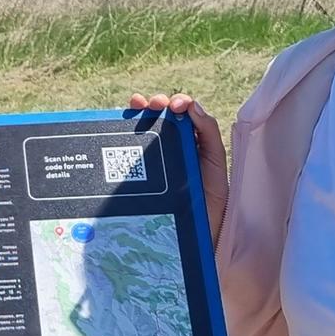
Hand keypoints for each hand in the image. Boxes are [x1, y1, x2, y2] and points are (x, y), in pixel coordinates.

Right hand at [124, 92, 224, 218]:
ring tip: (136, 107)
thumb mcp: (214, 163)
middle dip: (155, 104)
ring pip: (142, 130)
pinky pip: (129, 152)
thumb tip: (192, 105)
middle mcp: (172, 147)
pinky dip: (121, 134)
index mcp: (192, 142)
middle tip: (151, 105)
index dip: (177, 103)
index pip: (183, 115)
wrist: (195, 232)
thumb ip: (209, 132)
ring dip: (138, 113)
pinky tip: (120, 126)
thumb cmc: (209, 200)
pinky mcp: (139, 175)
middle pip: (160, 118)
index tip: (174, 105)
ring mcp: (154, 160)